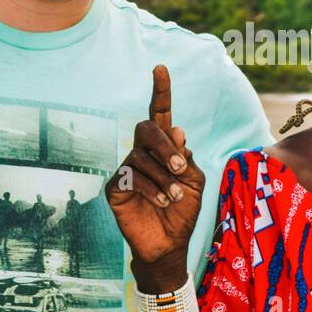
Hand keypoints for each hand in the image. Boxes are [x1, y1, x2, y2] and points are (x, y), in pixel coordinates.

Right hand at [105, 66, 205, 290]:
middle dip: (164, 146)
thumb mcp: (194, 181)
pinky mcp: (116, 187)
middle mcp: (144, 153)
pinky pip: (130, 176)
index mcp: (165, 148)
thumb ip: (186, 156)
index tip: (160, 68)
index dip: (161, 91)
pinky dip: (151, 188)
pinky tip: (162, 201)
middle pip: (147, 129)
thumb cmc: (184, 211)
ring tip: (175, 197)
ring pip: (140, 157)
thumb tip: (176, 128)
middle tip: (180, 169)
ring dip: (163, 177)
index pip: (161, 114)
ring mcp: (128, 169)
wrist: (170, 244)